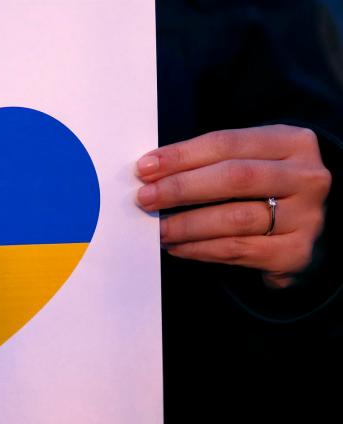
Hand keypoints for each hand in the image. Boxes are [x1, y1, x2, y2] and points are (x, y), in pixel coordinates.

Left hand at [135, 125, 331, 287]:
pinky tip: (178, 246)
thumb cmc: (264, 188)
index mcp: (292, 142)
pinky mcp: (295, 252)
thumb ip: (210, 162)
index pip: (227, 143)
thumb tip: (151, 172)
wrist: (307, 229)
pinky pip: (237, 250)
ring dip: (186, 224)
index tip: (145, 168)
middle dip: (181, 188)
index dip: (182, 155)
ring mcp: (307, 216)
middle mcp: (307, 177)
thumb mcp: (250, 160)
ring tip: (157, 228)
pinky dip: (200, 248)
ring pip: (235, 218)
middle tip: (144, 198)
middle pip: (234, 178)